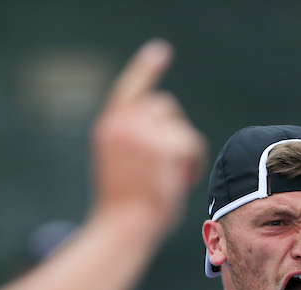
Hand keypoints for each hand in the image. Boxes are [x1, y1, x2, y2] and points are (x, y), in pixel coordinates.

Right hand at [91, 40, 205, 234]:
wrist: (123, 227)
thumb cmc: (123, 208)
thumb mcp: (120, 165)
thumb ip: (134, 140)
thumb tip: (164, 130)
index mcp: (108, 128)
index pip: (129, 89)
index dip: (145, 69)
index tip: (160, 51)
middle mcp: (123, 123)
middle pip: (163, 105)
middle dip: (173, 128)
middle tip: (173, 162)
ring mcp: (144, 131)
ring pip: (178, 125)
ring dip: (182, 148)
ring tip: (173, 176)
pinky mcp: (166, 144)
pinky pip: (191, 144)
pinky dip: (192, 163)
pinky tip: (180, 181)